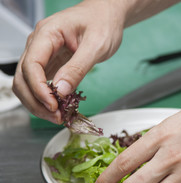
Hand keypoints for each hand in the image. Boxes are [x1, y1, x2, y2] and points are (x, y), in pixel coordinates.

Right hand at [12, 0, 124, 123]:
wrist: (106, 15)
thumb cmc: (103, 23)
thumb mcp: (96, 46)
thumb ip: (78, 68)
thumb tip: (60, 90)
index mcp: (47, 33)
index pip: (31, 64)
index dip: (39, 89)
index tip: (53, 105)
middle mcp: (38, 44)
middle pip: (23, 78)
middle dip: (36, 101)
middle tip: (56, 117)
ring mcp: (42, 54)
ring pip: (27, 83)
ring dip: (38, 103)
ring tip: (58, 116)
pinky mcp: (49, 63)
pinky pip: (39, 84)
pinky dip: (45, 98)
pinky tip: (59, 108)